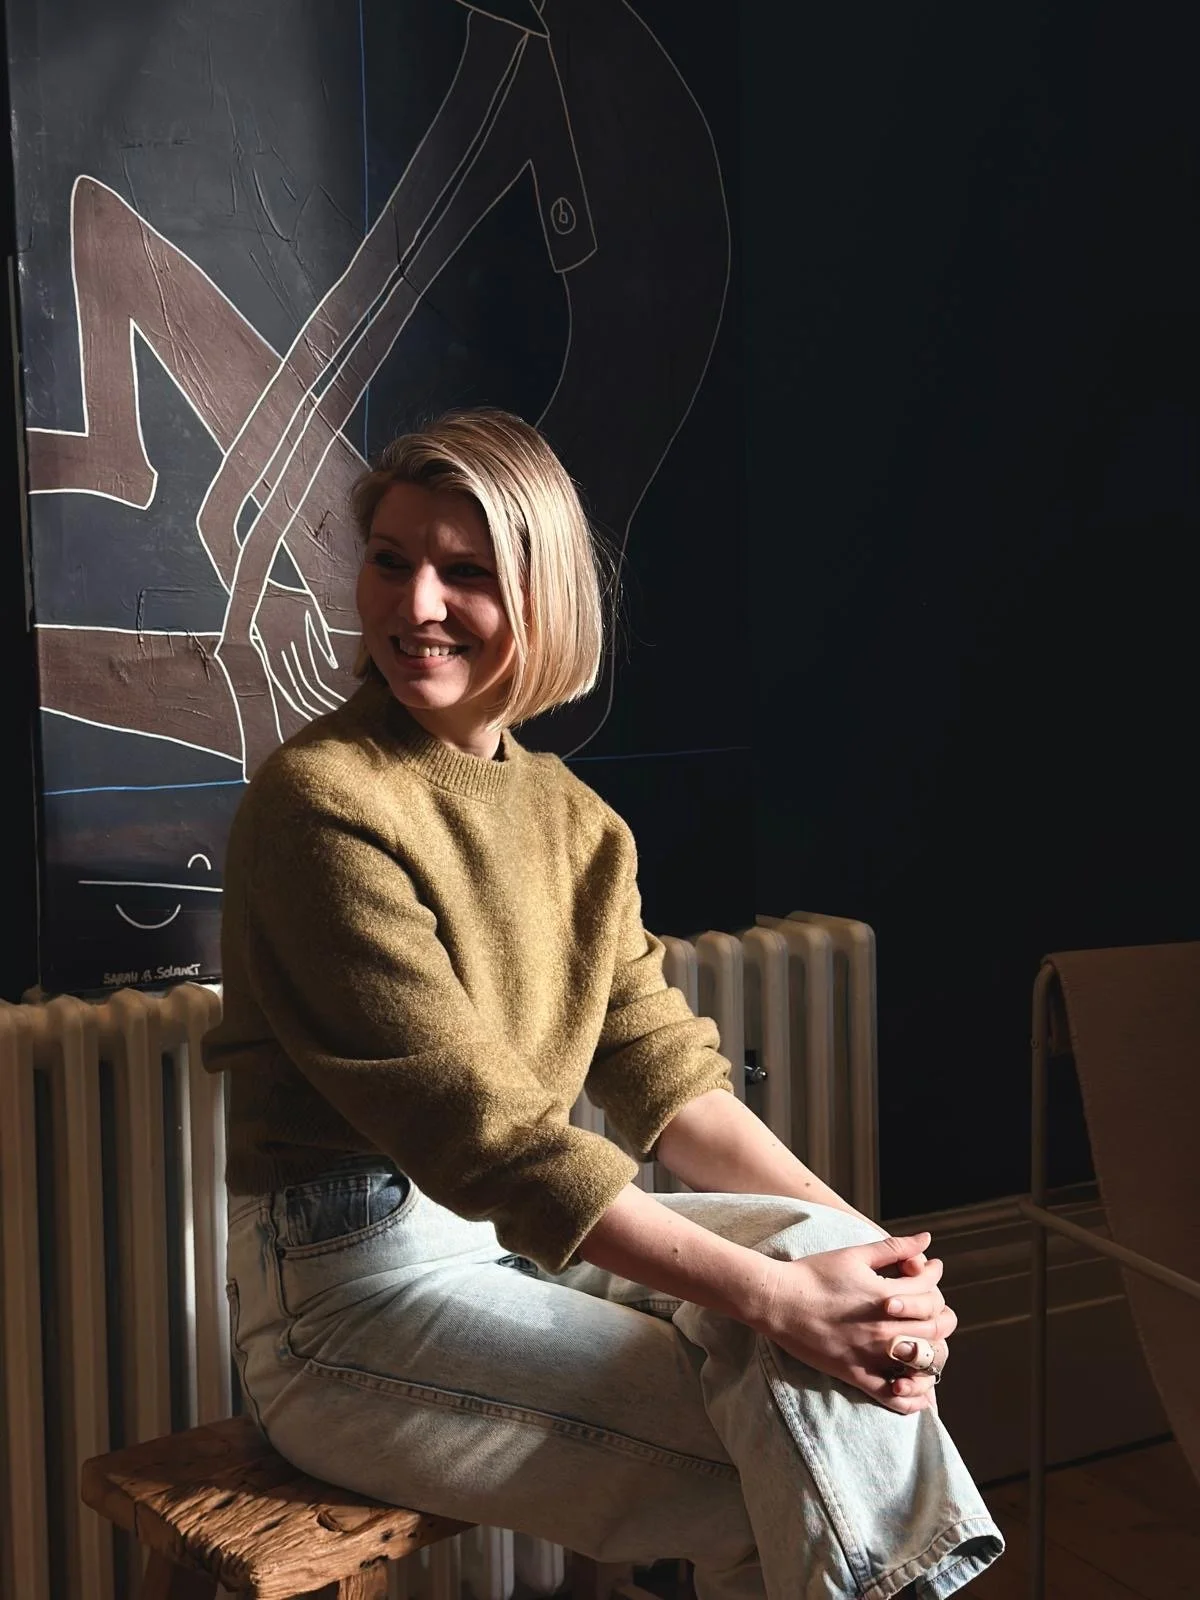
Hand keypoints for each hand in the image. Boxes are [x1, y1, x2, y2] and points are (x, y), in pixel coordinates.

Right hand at [754, 1231, 955, 1414]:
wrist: (778, 1301)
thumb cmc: (814, 1274)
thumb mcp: (855, 1255)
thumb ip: (894, 1248)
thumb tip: (926, 1239)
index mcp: (886, 1297)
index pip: (931, 1291)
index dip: (934, 1277)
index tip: (930, 1269)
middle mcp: (884, 1329)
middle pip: (935, 1328)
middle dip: (942, 1314)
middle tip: (935, 1305)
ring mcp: (872, 1355)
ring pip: (923, 1363)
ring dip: (934, 1352)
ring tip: (929, 1341)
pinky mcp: (857, 1375)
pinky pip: (895, 1397)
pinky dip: (914, 1398)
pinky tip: (918, 1389)